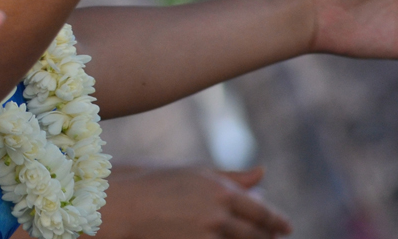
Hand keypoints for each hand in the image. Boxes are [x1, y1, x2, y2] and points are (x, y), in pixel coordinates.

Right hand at [92, 165, 290, 238]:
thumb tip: (263, 174)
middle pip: (256, 233)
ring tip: (252, 238)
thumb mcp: (192, 173)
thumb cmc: (151, 182)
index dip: (276, 221)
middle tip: (273, 237)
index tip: (285, 227)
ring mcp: (207, 233)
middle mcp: (218, 212)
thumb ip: (231, 176)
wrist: (118, 205)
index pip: (261, 210)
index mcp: (220, 188)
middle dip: (266, 237)